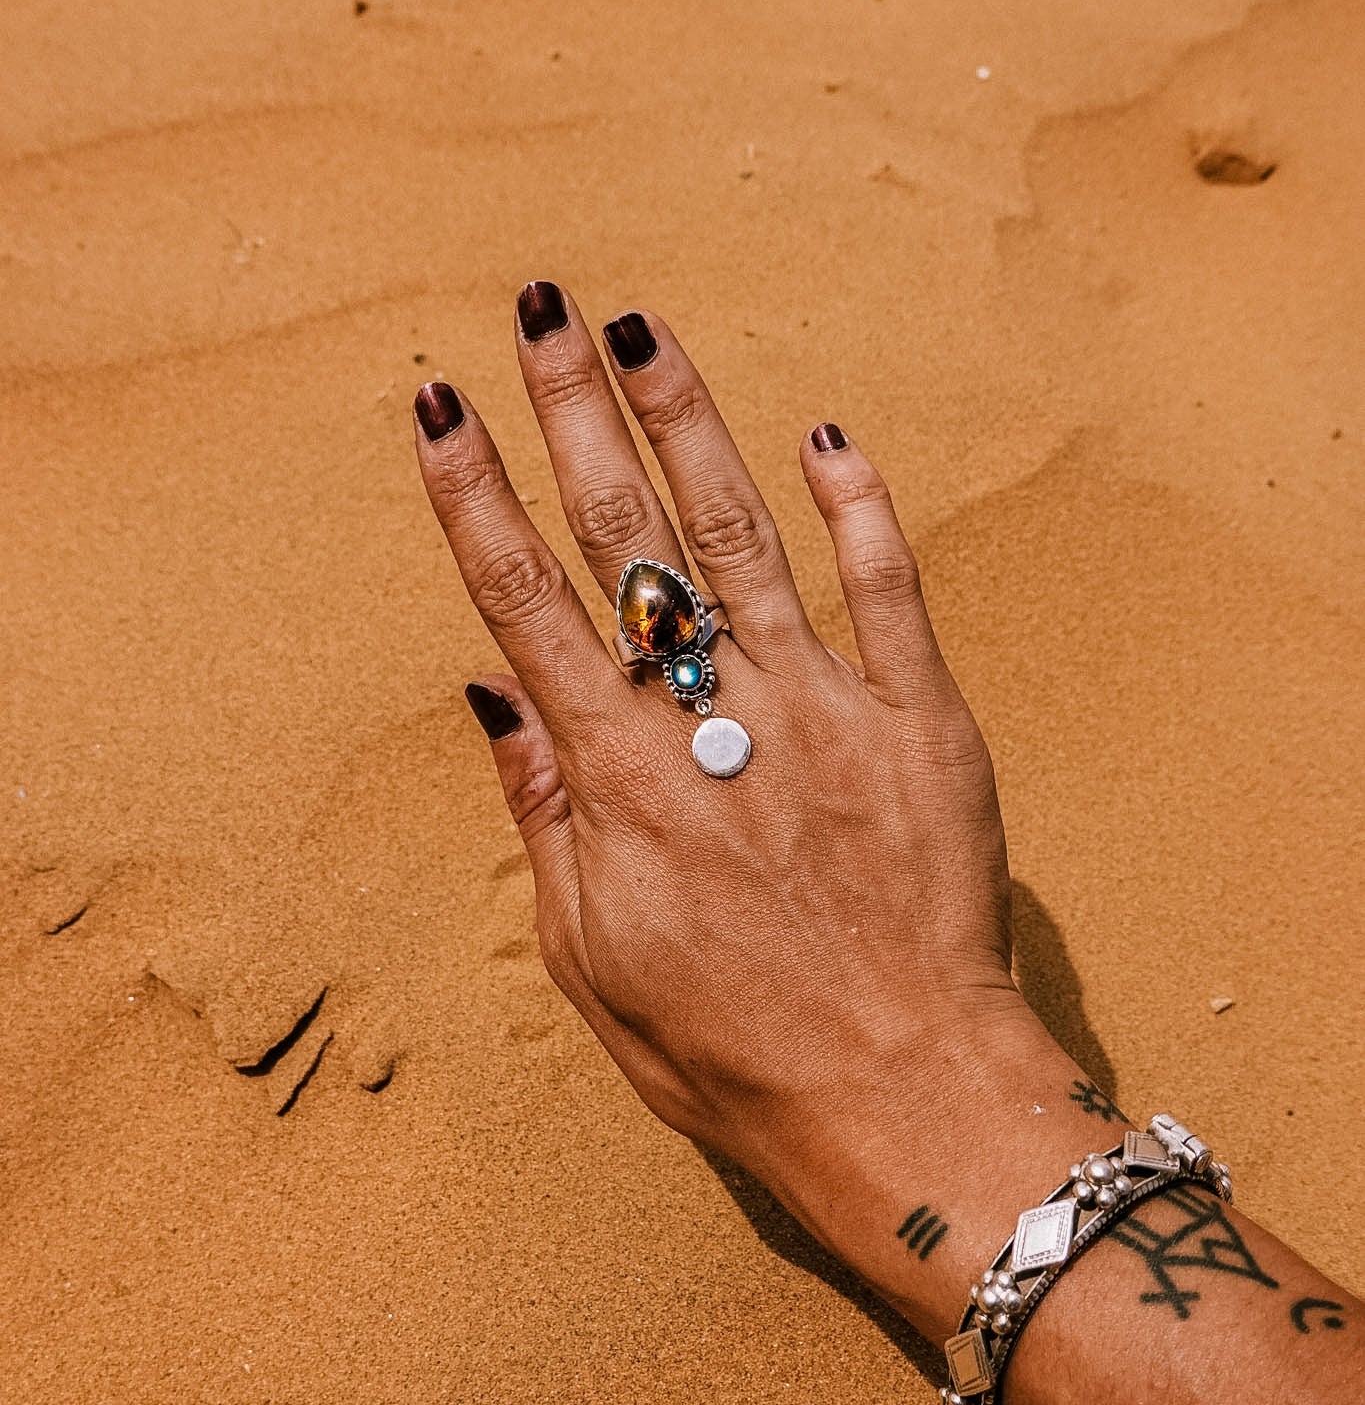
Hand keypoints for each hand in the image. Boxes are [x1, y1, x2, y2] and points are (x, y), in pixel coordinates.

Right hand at [415, 287, 1097, 1336]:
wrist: (906, 1099)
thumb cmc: (733, 1052)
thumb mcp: (592, 960)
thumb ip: (543, 816)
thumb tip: (493, 694)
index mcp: (620, 781)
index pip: (524, 604)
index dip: (472, 497)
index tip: (434, 405)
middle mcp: (713, 724)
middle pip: (626, 541)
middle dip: (574, 413)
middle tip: (540, 305)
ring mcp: (825, 711)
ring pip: (744, 537)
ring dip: (690, 424)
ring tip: (644, 329)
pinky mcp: (922, 723)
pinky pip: (889, 592)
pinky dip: (858, 509)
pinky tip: (827, 434)